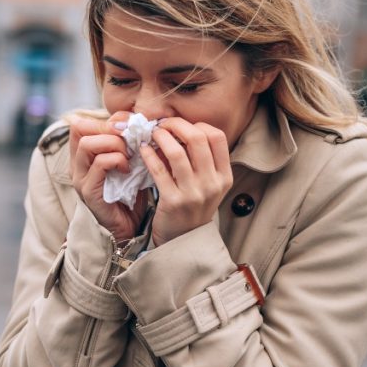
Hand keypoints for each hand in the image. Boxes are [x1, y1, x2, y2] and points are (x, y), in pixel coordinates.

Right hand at [69, 111, 147, 241]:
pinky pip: (100, 164)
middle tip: (130, 139)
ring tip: (129, 155)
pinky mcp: (88, 191)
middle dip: (109, 129)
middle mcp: (76, 165)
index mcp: (83, 156)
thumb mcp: (128, 164)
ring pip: (88, 144)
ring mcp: (80, 178)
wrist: (128, 230)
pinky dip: (117, 160)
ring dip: (114, 144)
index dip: (106, 119)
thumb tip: (137, 122)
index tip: (128, 126)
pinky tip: (128, 169)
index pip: (81, 123)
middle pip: (80, 128)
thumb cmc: (129, 196)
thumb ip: (127, 144)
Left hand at [139, 118, 232, 245]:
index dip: (198, 125)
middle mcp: (212, 184)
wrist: (184, 242)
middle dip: (177, 125)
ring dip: (161, 137)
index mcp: (224, 177)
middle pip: (198, 138)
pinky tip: (143, 149)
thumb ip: (201, 160)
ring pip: (177, 151)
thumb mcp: (208, 185)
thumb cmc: (193, 207)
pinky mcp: (173, 201)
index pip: (217, 137)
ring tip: (153, 134)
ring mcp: (193, 193)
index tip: (183, 126)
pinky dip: (148, 155)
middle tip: (163, 124)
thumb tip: (179, 129)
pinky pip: (158, 170)